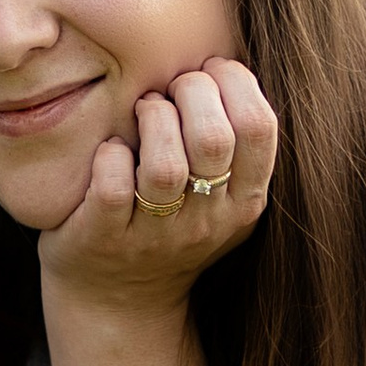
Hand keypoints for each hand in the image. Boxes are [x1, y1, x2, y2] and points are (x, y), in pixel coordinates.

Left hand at [37, 58, 277, 315]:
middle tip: (171, 89)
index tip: (210, 71)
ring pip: (164, 166)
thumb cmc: (170, 228)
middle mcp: (206, 222)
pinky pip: (112, 185)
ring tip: (144, 111)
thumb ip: (233, 142)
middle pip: (214, 138)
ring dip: (151, 119)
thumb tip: (225, 61)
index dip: (235, 82)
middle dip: (191, 91)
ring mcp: (154, 234)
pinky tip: (111, 149)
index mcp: (244, 202)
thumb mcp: (221, 197)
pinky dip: (110, 155)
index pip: (260, 127)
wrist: (119, 304)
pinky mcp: (105, 238)